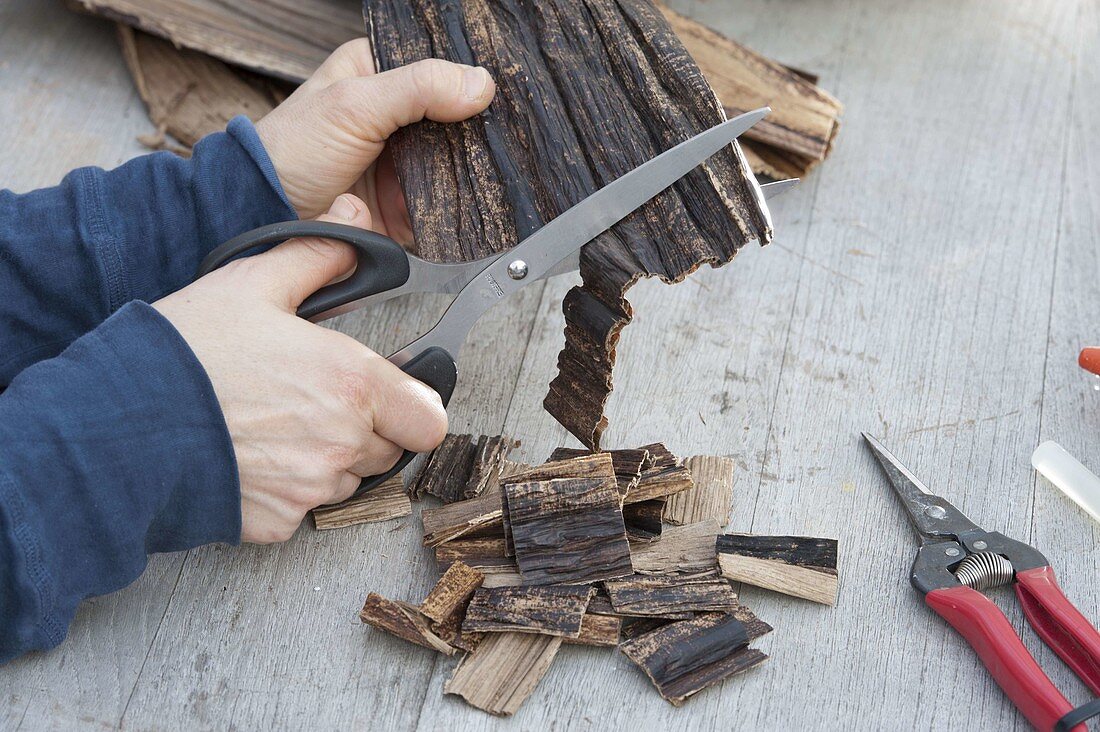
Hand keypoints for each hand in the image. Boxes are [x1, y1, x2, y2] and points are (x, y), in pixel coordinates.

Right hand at [154, 194, 447, 542]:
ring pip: (347, 480)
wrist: (115, 424)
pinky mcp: (277, 522)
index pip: (429, 420)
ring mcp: (311, 489)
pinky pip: (303, 509)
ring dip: (327, 459)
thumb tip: (353, 225)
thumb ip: (316, 255)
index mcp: (353, 383)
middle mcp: (342, 442)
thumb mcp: (252, 283)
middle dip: (365, 427)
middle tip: (313, 400)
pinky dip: (286, 490)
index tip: (391, 398)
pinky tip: (249, 457)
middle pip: (388, 449)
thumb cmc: (185, 354)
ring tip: (274, 425)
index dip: (413, 408)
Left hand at [255, 39, 496, 242]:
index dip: (468, 77)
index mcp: (379, 72)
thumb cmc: (290, 152)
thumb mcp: (353, 105)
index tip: (495, 92)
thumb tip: (479, 83)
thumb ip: (417, 88)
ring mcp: (404, 161)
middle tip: (496, 137)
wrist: (267, 217)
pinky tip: (471, 200)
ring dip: (471, 169)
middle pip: (457, 117)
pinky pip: (447, 203)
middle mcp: (396, 116)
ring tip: (487, 170)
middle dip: (475, 129)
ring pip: (458, 161)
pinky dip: (459, 204)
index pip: (440, 67)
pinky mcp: (408, 202)